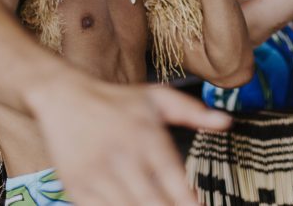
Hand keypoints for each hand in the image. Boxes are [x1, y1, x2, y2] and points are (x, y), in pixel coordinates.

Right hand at [34, 80, 230, 205]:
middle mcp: (123, 157)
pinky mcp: (78, 189)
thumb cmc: (118, 100)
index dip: (188, 201)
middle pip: (153, 204)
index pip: (173, 180)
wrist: (66, 98)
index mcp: (146, 135)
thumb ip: (193, 111)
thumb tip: (226, 122)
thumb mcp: (157, 97)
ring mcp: (98, 176)